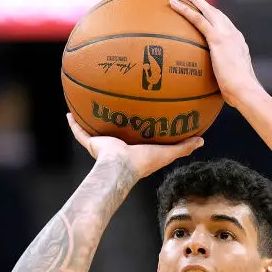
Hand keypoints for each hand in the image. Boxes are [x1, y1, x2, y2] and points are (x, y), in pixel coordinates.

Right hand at [67, 113, 202, 178]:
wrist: (122, 166)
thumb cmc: (144, 162)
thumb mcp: (167, 152)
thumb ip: (184, 146)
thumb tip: (202, 139)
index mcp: (133, 149)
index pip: (135, 137)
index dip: (137, 128)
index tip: (139, 116)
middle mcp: (117, 147)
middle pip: (114, 131)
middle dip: (113, 120)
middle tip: (113, 106)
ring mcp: (102, 145)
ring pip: (94, 130)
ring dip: (90, 119)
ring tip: (87, 104)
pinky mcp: (91, 143)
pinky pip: (80, 132)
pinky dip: (73, 123)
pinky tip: (68, 112)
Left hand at [169, 0, 261, 103]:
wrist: (246, 91)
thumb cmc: (240, 95)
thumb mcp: (232, 84)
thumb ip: (224, 81)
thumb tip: (216, 92)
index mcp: (239, 44)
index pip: (226, 26)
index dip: (216, 18)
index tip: (207, 14)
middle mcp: (234, 35)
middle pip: (217, 13)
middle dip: (204, 4)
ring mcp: (227, 35)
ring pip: (208, 10)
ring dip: (194, 0)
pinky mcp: (217, 39)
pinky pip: (198, 19)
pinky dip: (185, 9)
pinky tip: (173, 4)